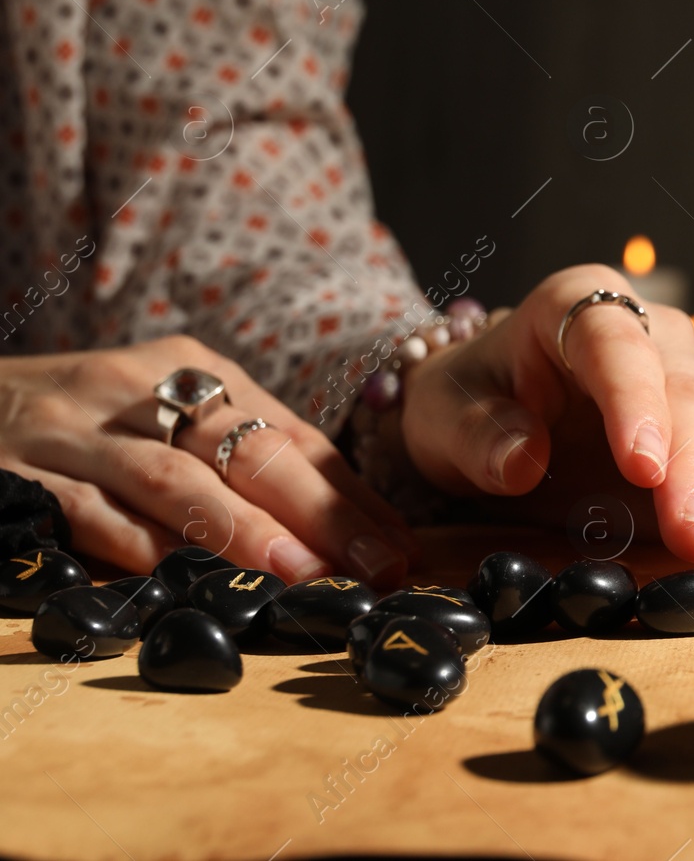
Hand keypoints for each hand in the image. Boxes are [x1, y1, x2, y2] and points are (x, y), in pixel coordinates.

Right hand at [0, 336, 414, 584]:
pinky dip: (140, 547)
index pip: (292, 435)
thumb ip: (241, 459)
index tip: (400, 547)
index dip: (350, 494)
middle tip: (373, 566)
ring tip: (300, 572)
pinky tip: (185, 578)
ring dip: (242, 530)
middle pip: (248, 450)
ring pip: (173, 479)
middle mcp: (140, 392)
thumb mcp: (168, 417)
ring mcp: (77, 432)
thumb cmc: (86, 425)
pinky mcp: (19, 475)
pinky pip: (89, 512)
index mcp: (193, 371)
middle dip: (320, 512)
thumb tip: (343, 528)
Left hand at [401, 265, 693, 561]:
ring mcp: (679, 386)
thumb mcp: (443, 411)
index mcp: (579, 306)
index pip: (616, 347)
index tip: (644, 467)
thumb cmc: (464, 398)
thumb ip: (478, 433)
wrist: (484, 409)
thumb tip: (522, 460)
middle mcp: (646, 336)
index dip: (635, 404)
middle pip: (682, 396)